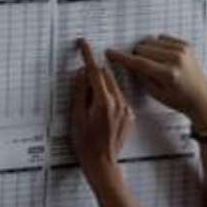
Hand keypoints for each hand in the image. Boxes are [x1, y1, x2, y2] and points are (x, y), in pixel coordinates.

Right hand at [70, 39, 133, 181]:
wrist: (102, 163)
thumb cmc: (86, 143)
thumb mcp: (76, 116)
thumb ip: (80, 91)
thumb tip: (81, 73)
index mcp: (104, 102)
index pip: (95, 71)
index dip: (88, 55)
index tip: (83, 44)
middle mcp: (119, 104)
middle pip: (106, 76)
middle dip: (94, 73)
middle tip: (82, 81)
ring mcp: (126, 110)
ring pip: (114, 86)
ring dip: (103, 85)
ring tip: (92, 102)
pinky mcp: (130, 116)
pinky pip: (120, 98)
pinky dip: (110, 97)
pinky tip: (101, 111)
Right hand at [107, 35, 206, 129]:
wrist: (202, 98)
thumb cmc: (180, 100)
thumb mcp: (156, 94)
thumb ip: (141, 76)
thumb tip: (129, 62)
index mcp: (169, 74)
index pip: (139, 62)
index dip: (122, 57)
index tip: (110, 52)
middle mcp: (176, 59)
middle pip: (142, 48)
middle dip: (136, 55)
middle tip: (140, 66)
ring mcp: (182, 50)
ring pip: (151, 41)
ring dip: (146, 50)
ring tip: (153, 63)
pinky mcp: (185, 45)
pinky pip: (162, 38)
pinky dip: (158, 46)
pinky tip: (163, 58)